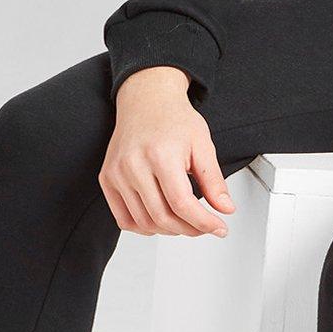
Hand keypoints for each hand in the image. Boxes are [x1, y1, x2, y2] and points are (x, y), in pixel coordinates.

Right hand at [101, 67, 235, 237]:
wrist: (147, 100)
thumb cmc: (173, 119)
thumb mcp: (202, 145)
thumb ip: (214, 181)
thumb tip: (225, 209)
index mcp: (160, 155)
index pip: (182, 203)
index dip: (203, 222)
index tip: (218, 227)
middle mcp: (133, 165)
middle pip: (162, 217)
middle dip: (189, 229)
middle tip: (204, 226)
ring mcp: (116, 173)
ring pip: (143, 222)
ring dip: (169, 230)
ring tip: (185, 223)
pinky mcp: (107, 179)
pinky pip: (123, 218)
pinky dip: (144, 227)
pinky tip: (161, 220)